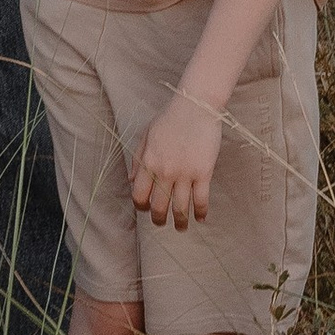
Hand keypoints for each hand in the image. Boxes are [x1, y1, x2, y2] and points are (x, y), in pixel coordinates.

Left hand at [130, 94, 219, 231]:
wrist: (195, 106)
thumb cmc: (170, 118)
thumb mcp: (147, 135)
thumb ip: (138, 159)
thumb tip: (130, 180)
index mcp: (149, 162)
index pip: (139, 195)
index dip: (142, 206)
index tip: (146, 209)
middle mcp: (164, 171)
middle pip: (159, 206)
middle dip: (160, 219)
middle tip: (162, 224)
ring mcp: (185, 174)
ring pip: (180, 207)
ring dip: (180, 222)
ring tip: (181, 228)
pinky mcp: (204, 173)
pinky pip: (201, 200)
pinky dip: (200, 212)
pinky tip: (201, 218)